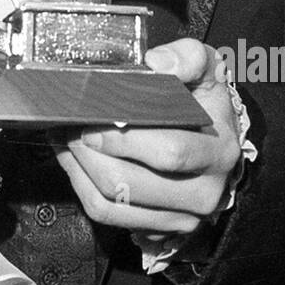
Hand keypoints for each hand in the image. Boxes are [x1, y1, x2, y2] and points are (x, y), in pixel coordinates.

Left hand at [54, 39, 241, 236]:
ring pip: (113, 203)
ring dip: (79, 170)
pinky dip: (81, 187)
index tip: (93, 120)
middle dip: (90, 153)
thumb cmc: (206, 103)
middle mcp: (204, 192)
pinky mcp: (157, 227)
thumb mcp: (208, 69)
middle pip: (131, 183)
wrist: (218, 141)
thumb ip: (187, 57)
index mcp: (218, 152)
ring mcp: (181, 216)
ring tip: (66, 139)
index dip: (124, 139)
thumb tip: (157, 62)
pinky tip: (72, 161)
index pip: (169, 153)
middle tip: (70, 126)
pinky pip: (108, 215)